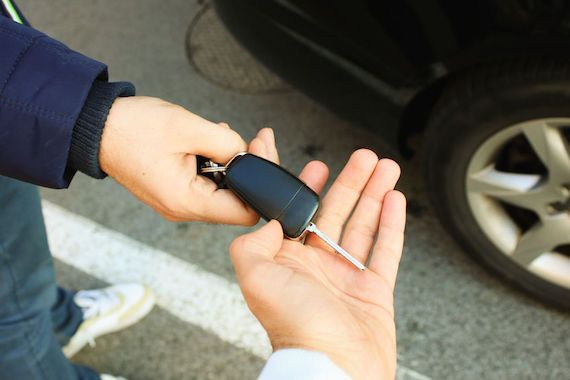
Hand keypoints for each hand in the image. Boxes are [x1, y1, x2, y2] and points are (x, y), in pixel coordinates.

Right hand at [99, 96, 278, 223]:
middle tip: (254, 138)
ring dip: (230, 162)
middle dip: (248, 167)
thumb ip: (227, 144)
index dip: (260, 185)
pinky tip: (209, 140)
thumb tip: (249, 156)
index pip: (245, 213)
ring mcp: (178, 202)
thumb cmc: (133, 128)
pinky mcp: (174, 191)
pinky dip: (214, 163)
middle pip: (236, 201)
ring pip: (222, 190)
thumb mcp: (189, 128)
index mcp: (187, 202)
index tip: (260, 152)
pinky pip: (205, 183)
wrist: (94, 128)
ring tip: (222, 134)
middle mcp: (183, 210)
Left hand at [230, 149, 405, 378]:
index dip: (296, 182)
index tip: (305, 159)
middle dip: (348, 181)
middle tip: (362, 156)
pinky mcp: (372, 289)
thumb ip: (253, 243)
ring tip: (384, 166)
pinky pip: (385, 249)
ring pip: (361, 224)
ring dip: (373, 193)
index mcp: (285, 259)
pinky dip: (391, 224)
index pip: (290, 211)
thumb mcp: (257, 279)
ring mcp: (345, 275)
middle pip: (333, 211)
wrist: (333, 367)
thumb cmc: (294, 328)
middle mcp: (314, 264)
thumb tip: (270, 220)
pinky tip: (394, 200)